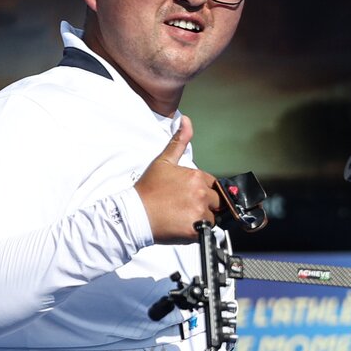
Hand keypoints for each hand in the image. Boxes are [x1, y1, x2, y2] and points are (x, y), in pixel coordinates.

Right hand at [134, 116, 220, 242]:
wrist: (134, 213)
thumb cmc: (148, 189)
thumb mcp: (163, 161)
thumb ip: (179, 142)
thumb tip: (186, 120)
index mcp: (196, 177)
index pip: (213, 185)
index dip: (202, 190)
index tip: (187, 194)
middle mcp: (201, 193)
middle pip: (216, 201)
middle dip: (205, 204)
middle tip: (184, 206)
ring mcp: (199, 212)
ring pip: (213, 217)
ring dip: (202, 217)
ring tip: (182, 215)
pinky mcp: (197, 229)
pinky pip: (206, 230)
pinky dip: (198, 230)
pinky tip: (182, 225)